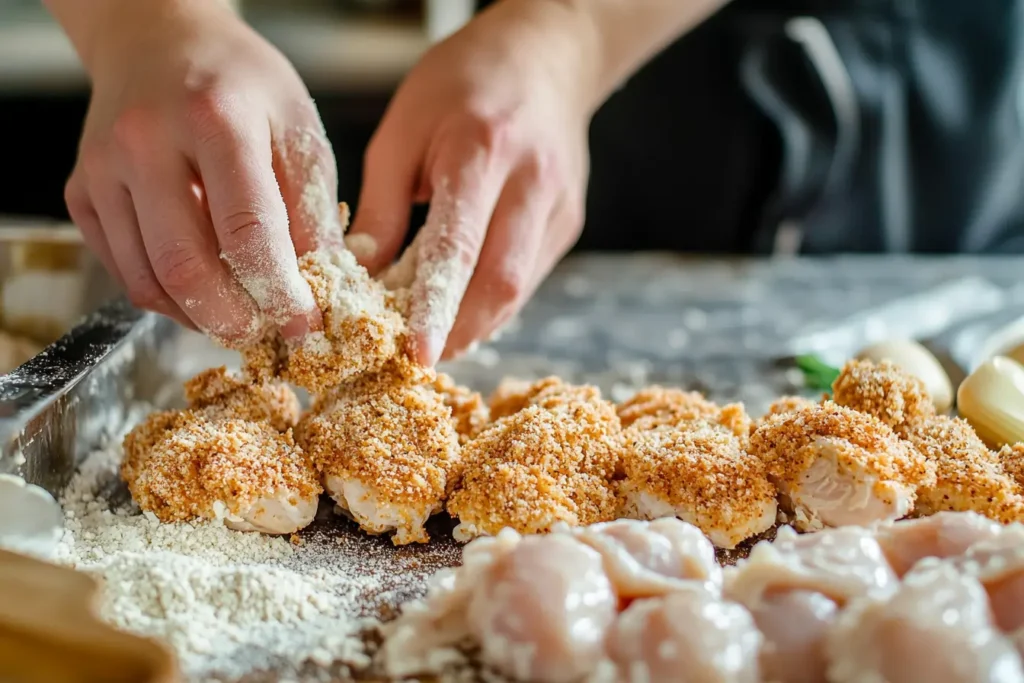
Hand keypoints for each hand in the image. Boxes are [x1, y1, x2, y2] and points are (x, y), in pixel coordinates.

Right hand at [62, 0, 340, 344]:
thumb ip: (312, 212)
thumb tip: (324, 289)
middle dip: (233, 320)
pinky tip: (204, 293)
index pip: (247, 231)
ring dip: (199, 318)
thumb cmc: (242, 86)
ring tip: (241, 318)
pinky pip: (125, 272)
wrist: (161, 42)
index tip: (304, 326)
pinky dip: (168, 299)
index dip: (279, 292)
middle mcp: (145, 142)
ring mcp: (103, 169)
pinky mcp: (81, 194)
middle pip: (185, 267)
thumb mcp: (298, 132)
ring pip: (147, 281)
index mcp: (214, 119)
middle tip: (267, 336)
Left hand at [348, 0, 596, 364]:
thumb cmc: (463, 82)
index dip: (438, 308)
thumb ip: (383, 205)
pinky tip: (464, 304)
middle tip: (417, 356)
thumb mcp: (404, 128)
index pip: (460, 246)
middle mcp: (533, 182)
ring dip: (476, 323)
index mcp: (484, 149)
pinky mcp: (569, 221)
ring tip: (436, 336)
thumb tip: (362, 275)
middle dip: (459, 331)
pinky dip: (492, 300)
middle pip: (501, 283)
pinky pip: (529, 277)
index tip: (416, 353)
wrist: (547, 55)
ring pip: (520, 290)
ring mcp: (559, 206)